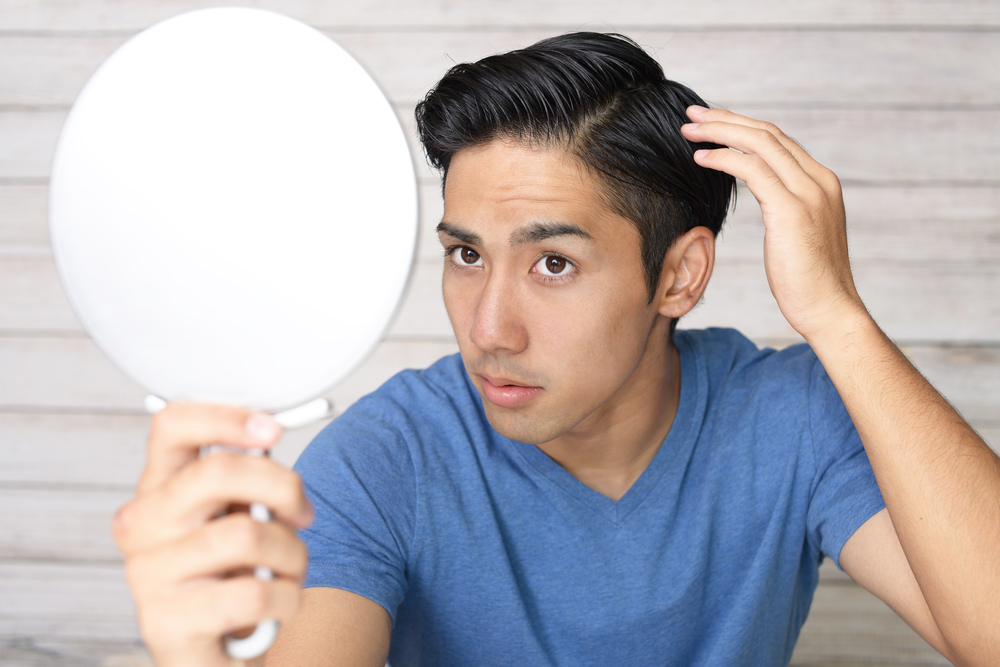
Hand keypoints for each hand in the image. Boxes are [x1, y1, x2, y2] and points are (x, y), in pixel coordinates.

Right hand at [112, 403, 313, 665]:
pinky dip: (286, 598)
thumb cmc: (234, 577)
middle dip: (282, 487)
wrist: (220, 656)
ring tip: (288, 570)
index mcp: (158, 490)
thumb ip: (249, 477)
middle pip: (218, 471)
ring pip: (247, 534)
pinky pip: (253, 593)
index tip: (272, 428)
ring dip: (292, 553)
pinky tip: (279, 605)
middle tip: (303, 514)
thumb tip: (270, 432)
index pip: (172, 426)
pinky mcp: (166, 624)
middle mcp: (141, 527)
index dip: (227, 417)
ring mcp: (148, 576)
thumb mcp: (240, 517)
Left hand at [681, 106, 867, 340]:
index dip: (742, 126)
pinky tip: (700, 158)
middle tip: (692, 113)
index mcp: (822, 183)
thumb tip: (768, 201)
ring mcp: (808, 192)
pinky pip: (752, 170)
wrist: (830, 310)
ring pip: (759, 143)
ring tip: (689, 130)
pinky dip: (723, 158)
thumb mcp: (799, 236)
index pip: (779, 140)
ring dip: (719, 132)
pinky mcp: (791, 210)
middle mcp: (819, 180)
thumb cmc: (808, 282)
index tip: (712, 122)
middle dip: (726, 119)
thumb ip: (786, 209)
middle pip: (768, 133)